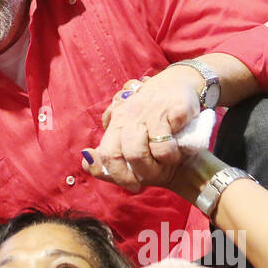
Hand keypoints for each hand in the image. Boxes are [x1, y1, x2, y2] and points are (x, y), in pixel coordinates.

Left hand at [83, 71, 195, 190]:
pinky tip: (177, 151)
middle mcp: (128, 115)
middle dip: (135, 174)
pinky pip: (163, 144)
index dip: (117, 175)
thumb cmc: (156, 116)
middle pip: (116, 154)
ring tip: (165, 164)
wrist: (181, 83)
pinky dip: (170, 155)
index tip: (134, 185)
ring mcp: (148, 112)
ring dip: (152, 166)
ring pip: (136, 151)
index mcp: (116, 121)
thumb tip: (86, 163)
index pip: (105, 154)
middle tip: (152, 178)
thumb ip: (112, 151)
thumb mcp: (133, 131)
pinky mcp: (171, 112)